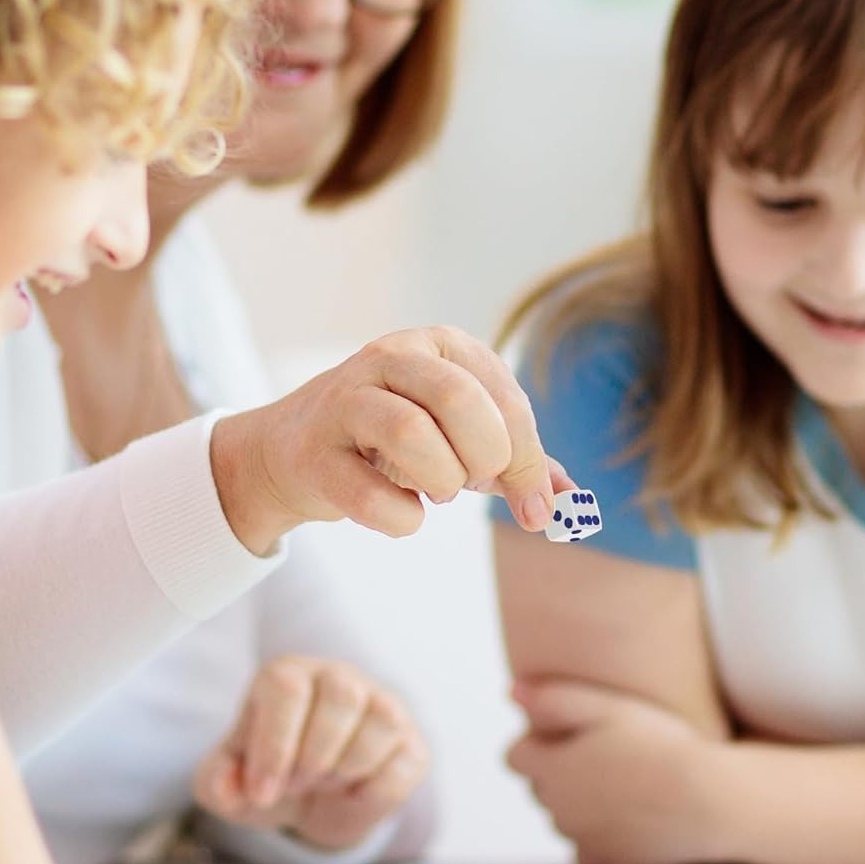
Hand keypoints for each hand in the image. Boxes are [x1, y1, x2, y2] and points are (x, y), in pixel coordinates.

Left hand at [192, 655, 429, 851]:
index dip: (275, 746)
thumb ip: (215, 783)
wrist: (313, 803)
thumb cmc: (271, 775)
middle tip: (297, 784)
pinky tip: (354, 793)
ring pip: (382, 720)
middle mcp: (340, 678)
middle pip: (341, 696)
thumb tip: (232, 787)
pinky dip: (373, 792)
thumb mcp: (228, 784)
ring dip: (344, 770)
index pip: (287, 688)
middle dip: (313, 757)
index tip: (264, 792)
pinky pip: (404, 763)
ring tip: (325, 783)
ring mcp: (383, 706)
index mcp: (289, 675)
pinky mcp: (411, 744)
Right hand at [210, 326, 568, 554]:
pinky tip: (403, 514)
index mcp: (443, 345)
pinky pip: (369, 494)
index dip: (528, 459)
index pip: (506, 398)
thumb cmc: (397, 443)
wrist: (294, 453)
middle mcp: (392, 357)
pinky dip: (402, 518)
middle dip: (484, 458)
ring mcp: (345, 398)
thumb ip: (518, 464)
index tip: (537, 507)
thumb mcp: (464, 440)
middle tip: (474, 483)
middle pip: (459, 399)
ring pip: (411, 433)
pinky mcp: (312, 451)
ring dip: (440, 480)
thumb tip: (569, 500)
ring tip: (438, 490)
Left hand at [508, 679, 729, 863]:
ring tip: (627, 782)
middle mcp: (556, 807)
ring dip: (581, 802)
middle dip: (561, 770)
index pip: (515, 756)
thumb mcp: (608, 706)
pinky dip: (603, 833)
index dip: (541, 740)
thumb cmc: (660, 745)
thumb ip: (553, 698)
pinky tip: (634, 815)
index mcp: (550, 767)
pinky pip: (589, 846)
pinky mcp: (604, 861)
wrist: (707, 800)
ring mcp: (579, 838)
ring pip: (565, 816)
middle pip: (541, 786)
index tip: (575, 732)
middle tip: (607, 753)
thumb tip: (511, 692)